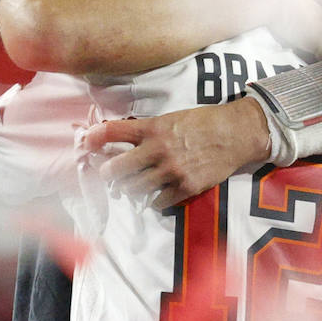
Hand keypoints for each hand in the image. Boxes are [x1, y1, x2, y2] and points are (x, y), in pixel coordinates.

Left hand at [80, 97, 271, 208]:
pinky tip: (158, 194)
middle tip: (110, 175)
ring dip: (130, 189)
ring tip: (132, 186)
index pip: (112, 132)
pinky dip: (154, 201)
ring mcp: (171, 170)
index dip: (92, 139)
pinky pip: (158, 202)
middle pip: (116, 169)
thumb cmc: (204, 122)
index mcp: (153, 128)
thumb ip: (148, 130)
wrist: (237, 133)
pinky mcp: (186, 187)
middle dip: (108, 174)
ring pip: (134, 189)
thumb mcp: (172, 118)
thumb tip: (121, 141)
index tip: (84, 144)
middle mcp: (158, 150)